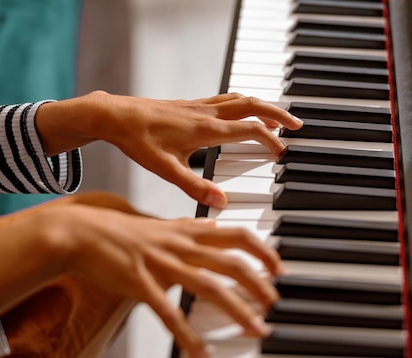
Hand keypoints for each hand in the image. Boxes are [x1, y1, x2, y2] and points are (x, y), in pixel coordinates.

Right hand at [0, 192, 281, 357]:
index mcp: (188, 232)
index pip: (236, 235)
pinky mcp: (140, 283)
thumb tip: (214, 227)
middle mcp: (181, 246)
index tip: (279, 268)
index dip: (263, 251)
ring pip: (208, 286)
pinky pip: (168, 312)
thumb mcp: (163, 224)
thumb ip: (191, 228)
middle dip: (259, 284)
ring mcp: (162, 264)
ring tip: (256, 329)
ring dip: (237, 310)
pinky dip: (187, 335)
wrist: (81, 232)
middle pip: (231, 263)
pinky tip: (201, 353)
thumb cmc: (122, 231)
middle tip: (275, 304)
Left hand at [35, 91, 303, 207]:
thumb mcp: (166, 170)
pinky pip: (228, 99)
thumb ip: (195, 188)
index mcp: (205, 129)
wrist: (114, 115)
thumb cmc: (138, 141)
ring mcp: (200, 106)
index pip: (249, 131)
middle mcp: (207, 113)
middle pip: (253, 106)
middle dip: (278, 115)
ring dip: (263, 107)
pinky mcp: (192, 104)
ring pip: (241, 99)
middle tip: (297, 125)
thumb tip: (221, 204)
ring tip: (278, 118)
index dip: (269, 140)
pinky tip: (245, 111)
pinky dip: (245, 103)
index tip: (281, 153)